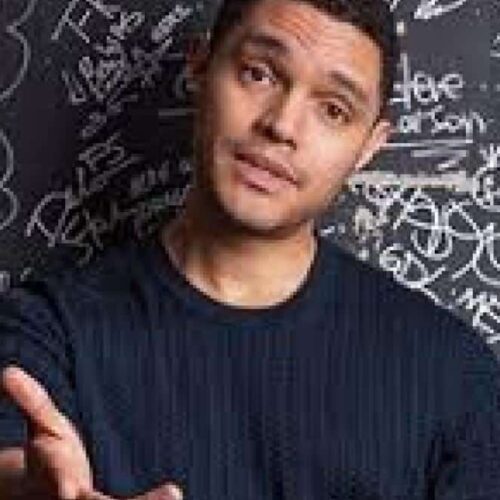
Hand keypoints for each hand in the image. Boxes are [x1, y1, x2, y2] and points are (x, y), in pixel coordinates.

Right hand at [1, 366, 182, 499]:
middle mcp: (74, 499)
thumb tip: (6, 371)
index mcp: (56, 478)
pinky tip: (172, 498)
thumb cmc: (50, 456)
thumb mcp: (44, 426)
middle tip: (166, 492)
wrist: (52, 491)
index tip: (68, 491)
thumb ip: (31, 401)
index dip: (60, 483)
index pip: (58, 481)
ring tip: (173, 495)